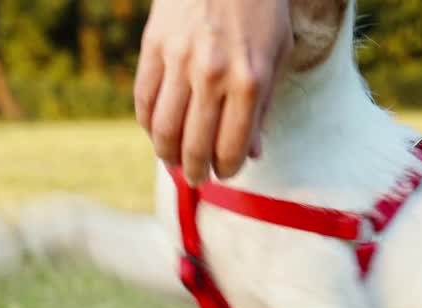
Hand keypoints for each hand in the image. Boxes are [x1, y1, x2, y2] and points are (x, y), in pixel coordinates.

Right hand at [134, 0, 293, 184]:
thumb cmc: (260, 10)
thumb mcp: (277, 56)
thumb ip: (264, 107)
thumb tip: (253, 154)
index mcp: (250, 81)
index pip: (232, 147)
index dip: (227, 168)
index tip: (224, 172)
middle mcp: (213, 74)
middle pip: (195, 145)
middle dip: (196, 171)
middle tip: (197, 177)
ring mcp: (180, 60)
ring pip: (163, 128)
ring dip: (167, 154)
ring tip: (174, 160)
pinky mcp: (154, 46)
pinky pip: (144, 99)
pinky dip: (148, 124)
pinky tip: (157, 131)